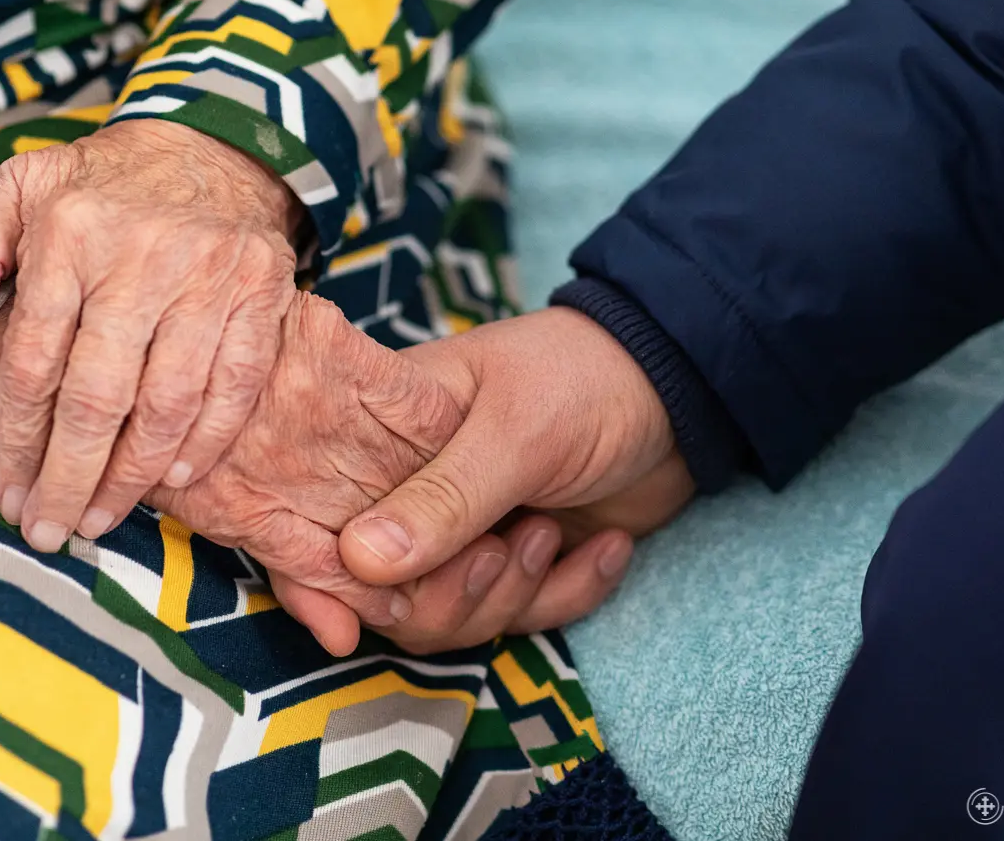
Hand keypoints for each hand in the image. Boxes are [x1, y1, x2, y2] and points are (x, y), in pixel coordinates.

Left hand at [0, 120, 303, 552]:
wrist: (212, 149)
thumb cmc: (104, 184)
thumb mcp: (20, 186)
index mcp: (71, 235)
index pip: (35, 359)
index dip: (19, 440)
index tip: (8, 494)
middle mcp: (142, 258)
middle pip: (98, 395)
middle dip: (70, 477)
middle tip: (51, 530)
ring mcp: (210, 279)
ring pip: (168, 402)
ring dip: (134, 475)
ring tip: (104, 518)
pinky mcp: (262, 296)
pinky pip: (236, 385)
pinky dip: (208, 440)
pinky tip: (177, 478)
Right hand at [148, 294, 637, 654]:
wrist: (686, 384)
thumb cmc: (587, 376)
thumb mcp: (516, 431)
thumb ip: (443, 498)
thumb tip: (360, 561)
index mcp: (387, 437)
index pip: (321, 518)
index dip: (318, 578)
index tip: (345, 625)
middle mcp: (416, 489)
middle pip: (389, 592)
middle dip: (449, 593)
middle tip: (507, 545)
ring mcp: (471, 528)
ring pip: (453, 617)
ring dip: (513, 592)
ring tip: (551, 531)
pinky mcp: (526, 557)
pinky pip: (524, 615)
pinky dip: (570, 592)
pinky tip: (608, 546)